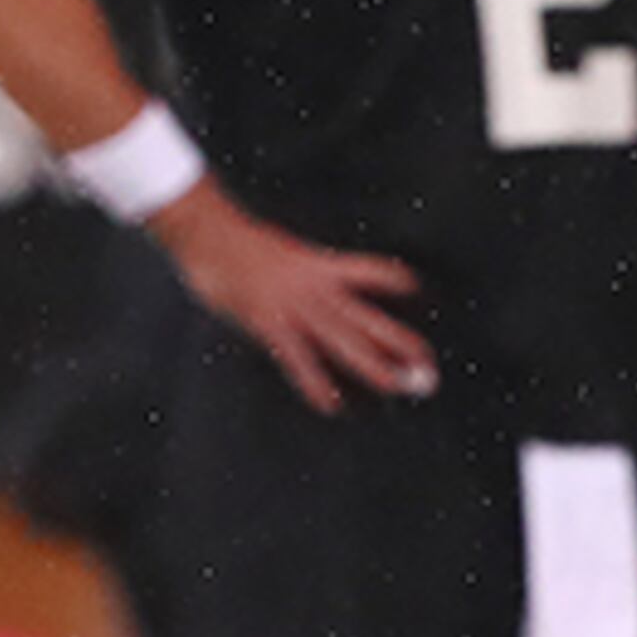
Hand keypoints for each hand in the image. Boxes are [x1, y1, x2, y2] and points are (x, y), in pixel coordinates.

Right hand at [146, 185, 433, 411]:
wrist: (207, 232)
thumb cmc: (239, 245)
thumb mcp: (285, 254)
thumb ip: (306, 274)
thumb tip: (317, 291)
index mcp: (324, 267)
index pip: (373, 271)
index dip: (396, 281)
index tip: (420, 293)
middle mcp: (318, 288)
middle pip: (370, 319)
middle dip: (401, 344)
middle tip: (429, 367)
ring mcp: (296, 306)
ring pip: (344, 341)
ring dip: (373, 366)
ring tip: (398, 387)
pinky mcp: (269, 322)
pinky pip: (299, 359)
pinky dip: (315, 383)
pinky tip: (331, 404)